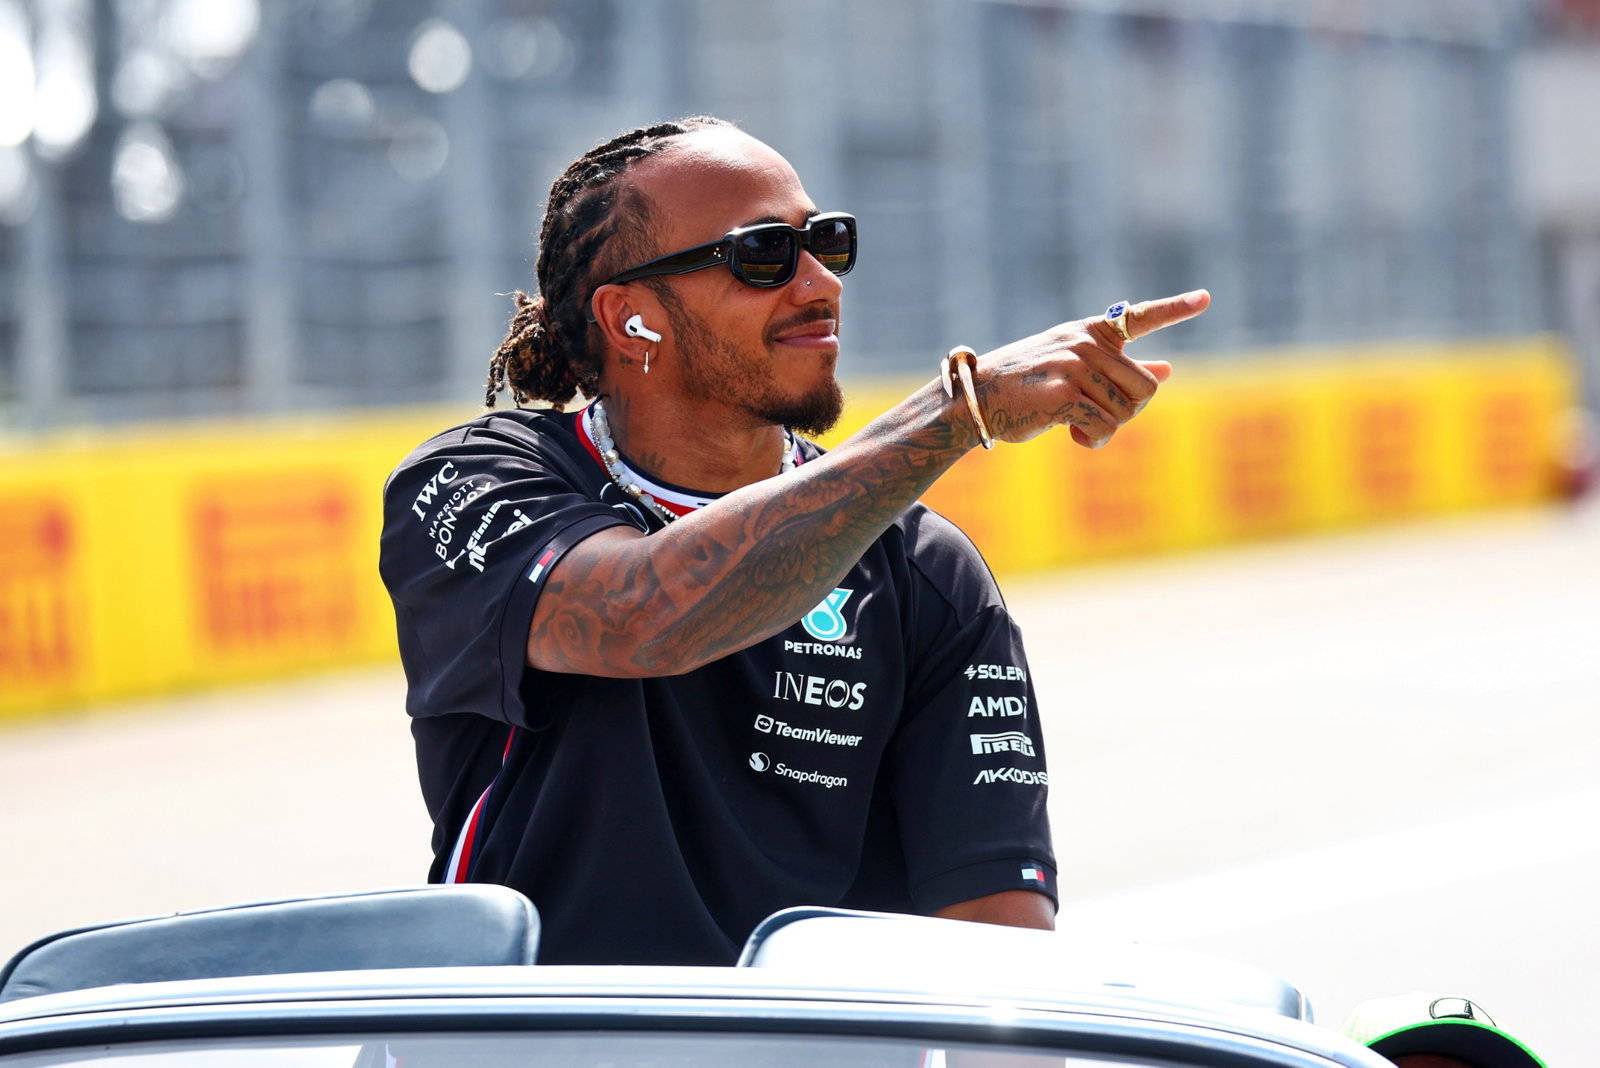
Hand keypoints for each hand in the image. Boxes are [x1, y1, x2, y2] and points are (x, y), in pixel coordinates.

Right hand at [975, 289, 1208, 448]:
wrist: (976, 399)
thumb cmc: (1024, 385)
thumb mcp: (1072, 366)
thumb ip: (1120, 367)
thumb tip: (1167, 369)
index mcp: (1089, 331)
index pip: (1139, 317)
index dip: (1175, 308)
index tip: (1205, 298)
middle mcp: (1084, 343)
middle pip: (1146, 387)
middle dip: (1129, 411)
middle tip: (1097, 415)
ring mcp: (1073, 366)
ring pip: (1126, 412)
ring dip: (1106, 429)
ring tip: (1074, 425)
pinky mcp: (1063, 394)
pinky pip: (1104, 428)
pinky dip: (1092, 441)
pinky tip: (1071, 436)